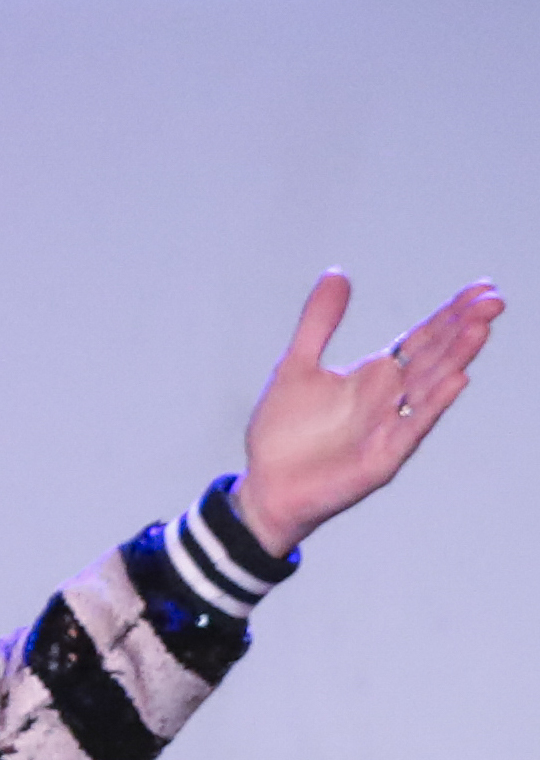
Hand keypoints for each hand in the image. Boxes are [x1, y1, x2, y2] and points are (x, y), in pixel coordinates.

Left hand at [234, 272, 498, 552]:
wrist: (265, 486)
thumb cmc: (284, 432)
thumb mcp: (296, 366)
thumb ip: (318, 322)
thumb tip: (338, 272)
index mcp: (375, 376)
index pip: (422, 338)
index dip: (450, 313)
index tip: (482, 287)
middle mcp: (391, 398)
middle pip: (434, 356)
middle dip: (463, 328)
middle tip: (494, 299)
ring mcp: (391, 427)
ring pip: (430, 387)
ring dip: (456, 358)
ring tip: (481, 327)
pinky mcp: (383, 458)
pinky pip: (412, 427)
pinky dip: (433, 404)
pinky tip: (457, 380)